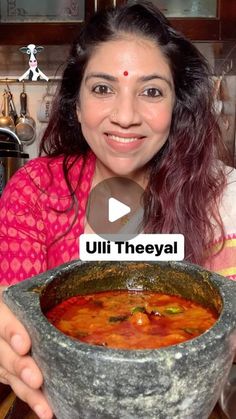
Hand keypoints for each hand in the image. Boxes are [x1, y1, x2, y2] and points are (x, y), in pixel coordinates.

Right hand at [0, 286, 52, 418]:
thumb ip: (47, 293)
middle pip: (2, 351)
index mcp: (1, 305)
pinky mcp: (4, 369)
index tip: (24, 345)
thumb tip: (85, 290)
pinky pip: (14, 384)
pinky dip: (30, 398)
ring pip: (8, 373)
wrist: (8, 310)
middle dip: (20, 366)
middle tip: (36, 379)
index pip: (2, 318)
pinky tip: (45, 409)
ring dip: (27, 392)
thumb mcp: (29, 291)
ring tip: (45, 407)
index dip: (12, 331)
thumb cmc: (26, 298)